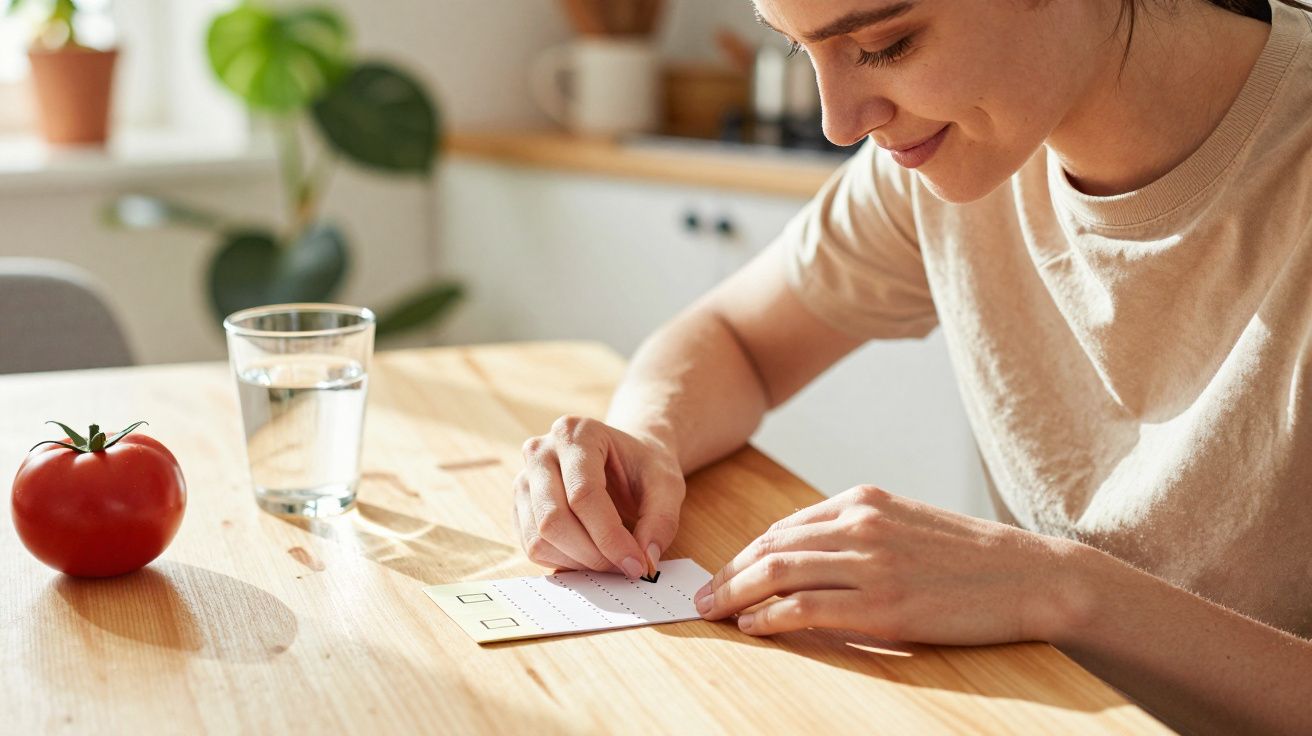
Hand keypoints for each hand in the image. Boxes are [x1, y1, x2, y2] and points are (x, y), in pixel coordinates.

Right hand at [513, 415, 685, 577]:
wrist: (622, 458)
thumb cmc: (642, 466)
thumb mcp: (667, 483)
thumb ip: (661, 519)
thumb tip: (646, 559)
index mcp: (576, 433)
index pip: (583, 494)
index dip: (610, 537)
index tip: (637, 564)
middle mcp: (540, 451)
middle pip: (554, 519)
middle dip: (593, 554)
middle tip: (625, 567)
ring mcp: (524, 479)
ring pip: (539, 538)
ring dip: (578, 562)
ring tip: (610, 560)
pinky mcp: (519, 506)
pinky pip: (532, 546)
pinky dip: (564, 561)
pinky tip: (591, 555)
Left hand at [693, 485, 1079, 643]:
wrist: (1030, 575)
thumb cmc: (970, 557)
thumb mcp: (907, 526)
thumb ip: (858, 535)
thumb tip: (808, 561)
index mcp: (863, 501)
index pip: (784, 526)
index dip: (746, 553)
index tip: (725, 574)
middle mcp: (859, 524)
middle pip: (770, 547)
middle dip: (729, 574)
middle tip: (702, 597)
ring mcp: (869, 562)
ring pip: (778, 573)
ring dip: (736, 594)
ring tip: (713, 612)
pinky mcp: (882, 604)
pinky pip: (804, 608)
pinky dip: (769, 617)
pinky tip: (752, 626)